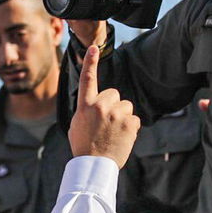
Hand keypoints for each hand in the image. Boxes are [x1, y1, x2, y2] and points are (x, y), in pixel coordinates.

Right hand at [67, 42, 139, 165]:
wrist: (94, 165)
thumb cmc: (83, 146)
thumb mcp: (76, 125)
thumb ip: (86, 111)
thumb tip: (94, 106)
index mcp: (85, 106)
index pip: (88, 79)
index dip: (90, 62)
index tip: (94, 47)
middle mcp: (101, 106)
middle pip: (114, 93)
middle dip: (113, 104)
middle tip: (106, 122)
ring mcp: (117, 113)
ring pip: (126, 106)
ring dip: (122, 116)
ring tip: (113, 132)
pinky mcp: (130, 122)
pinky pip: (134, 118)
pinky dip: (130, 127)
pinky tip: (121, 137)